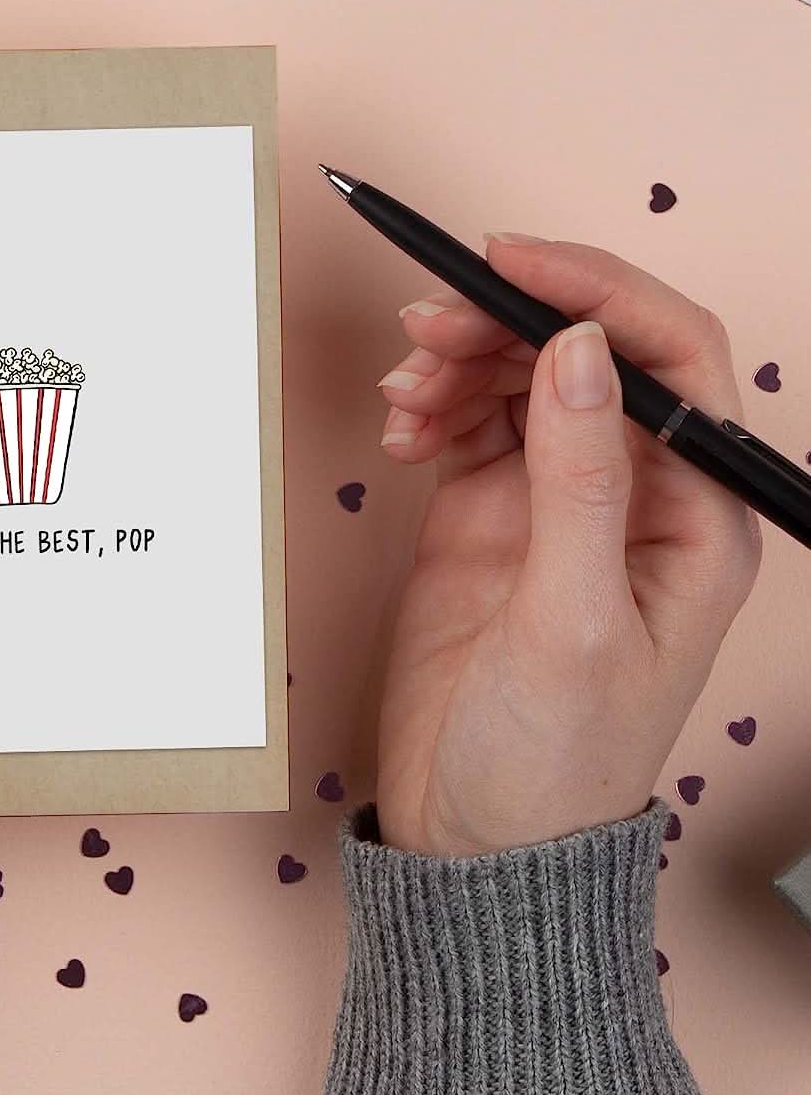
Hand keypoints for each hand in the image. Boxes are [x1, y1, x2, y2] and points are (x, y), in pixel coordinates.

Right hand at [372, 236, 760, 855]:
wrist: (470, 832)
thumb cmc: (549, 756)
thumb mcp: (570, 619)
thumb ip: (578, 478)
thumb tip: (578, 348)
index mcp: (694, 516)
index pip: (671, 359)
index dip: (594, 291)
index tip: (506, 261)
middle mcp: (633, 493)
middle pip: (582, 354)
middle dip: (503, 324)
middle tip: (426, 331)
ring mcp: (556, 498)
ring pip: (519, 376)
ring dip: (458, 363)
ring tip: (403, 396)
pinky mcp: (490, 511)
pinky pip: (467, 419)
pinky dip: (431, 406)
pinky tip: (400, 431)